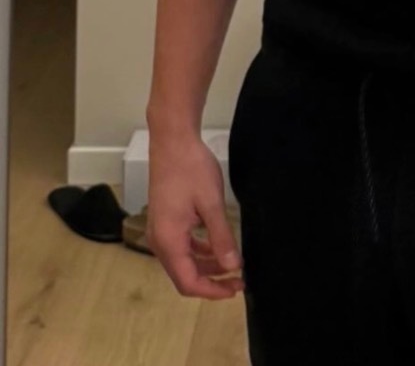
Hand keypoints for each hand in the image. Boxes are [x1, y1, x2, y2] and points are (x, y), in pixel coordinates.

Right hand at [146, 133, 244, 299]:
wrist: (173, 140)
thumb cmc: (191, 168)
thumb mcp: (211, 203)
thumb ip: (222, 237)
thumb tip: (233, 266)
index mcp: (168, 241)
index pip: (188, 282)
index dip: (213, 291)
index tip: (236, 288)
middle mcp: (159, 241)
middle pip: (184, 276)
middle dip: (212, 281)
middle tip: (239, 279)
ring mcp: (160, 230)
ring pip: (183, 262)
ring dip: (207, 266)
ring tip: (233, 264)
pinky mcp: (164, 221)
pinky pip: (181, 246)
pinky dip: (199, 251)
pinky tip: (217, 246)